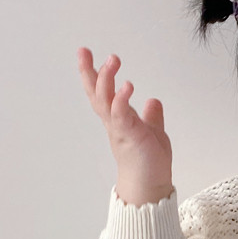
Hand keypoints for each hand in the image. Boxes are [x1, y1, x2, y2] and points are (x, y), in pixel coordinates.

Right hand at [78, 48, 173, 204]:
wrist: (150, 188)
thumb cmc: (149, 163)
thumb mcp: (153, 133)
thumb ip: (151, 117)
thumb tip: (153, 101)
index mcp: (118, 119)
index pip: (102, 92)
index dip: (93, 73)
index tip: (86, 54)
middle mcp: (114, 123)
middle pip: (96, 93)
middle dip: (89, 72)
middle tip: (84, 51)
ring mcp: (120, 129)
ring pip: (106, 101)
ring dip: (106, 80)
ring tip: (111, 61)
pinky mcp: (130, 137)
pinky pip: (122, 116)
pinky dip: (122, 100)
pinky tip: (127, 86)